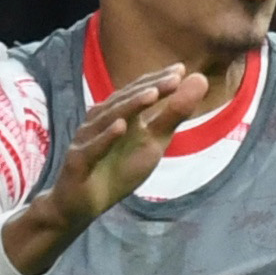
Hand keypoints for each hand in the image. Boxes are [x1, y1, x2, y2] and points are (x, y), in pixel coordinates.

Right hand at [0, 65, 211, 274]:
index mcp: (116, 114)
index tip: (182, 69)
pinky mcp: (78, 162)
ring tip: (153, 94)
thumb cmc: (116, 171)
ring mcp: (86, 140)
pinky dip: (106, 138)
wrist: (80, 205)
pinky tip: (121, 127)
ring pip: (108, 119)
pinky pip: (93, 148)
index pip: (137, 92)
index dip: (158, 81)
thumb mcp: (153, 143)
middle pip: (125, 101)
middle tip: (174, 77)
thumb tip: (198, 82)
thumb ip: (173, 115)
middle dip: (149, 88)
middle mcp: (99, 121)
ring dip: (131, 106)